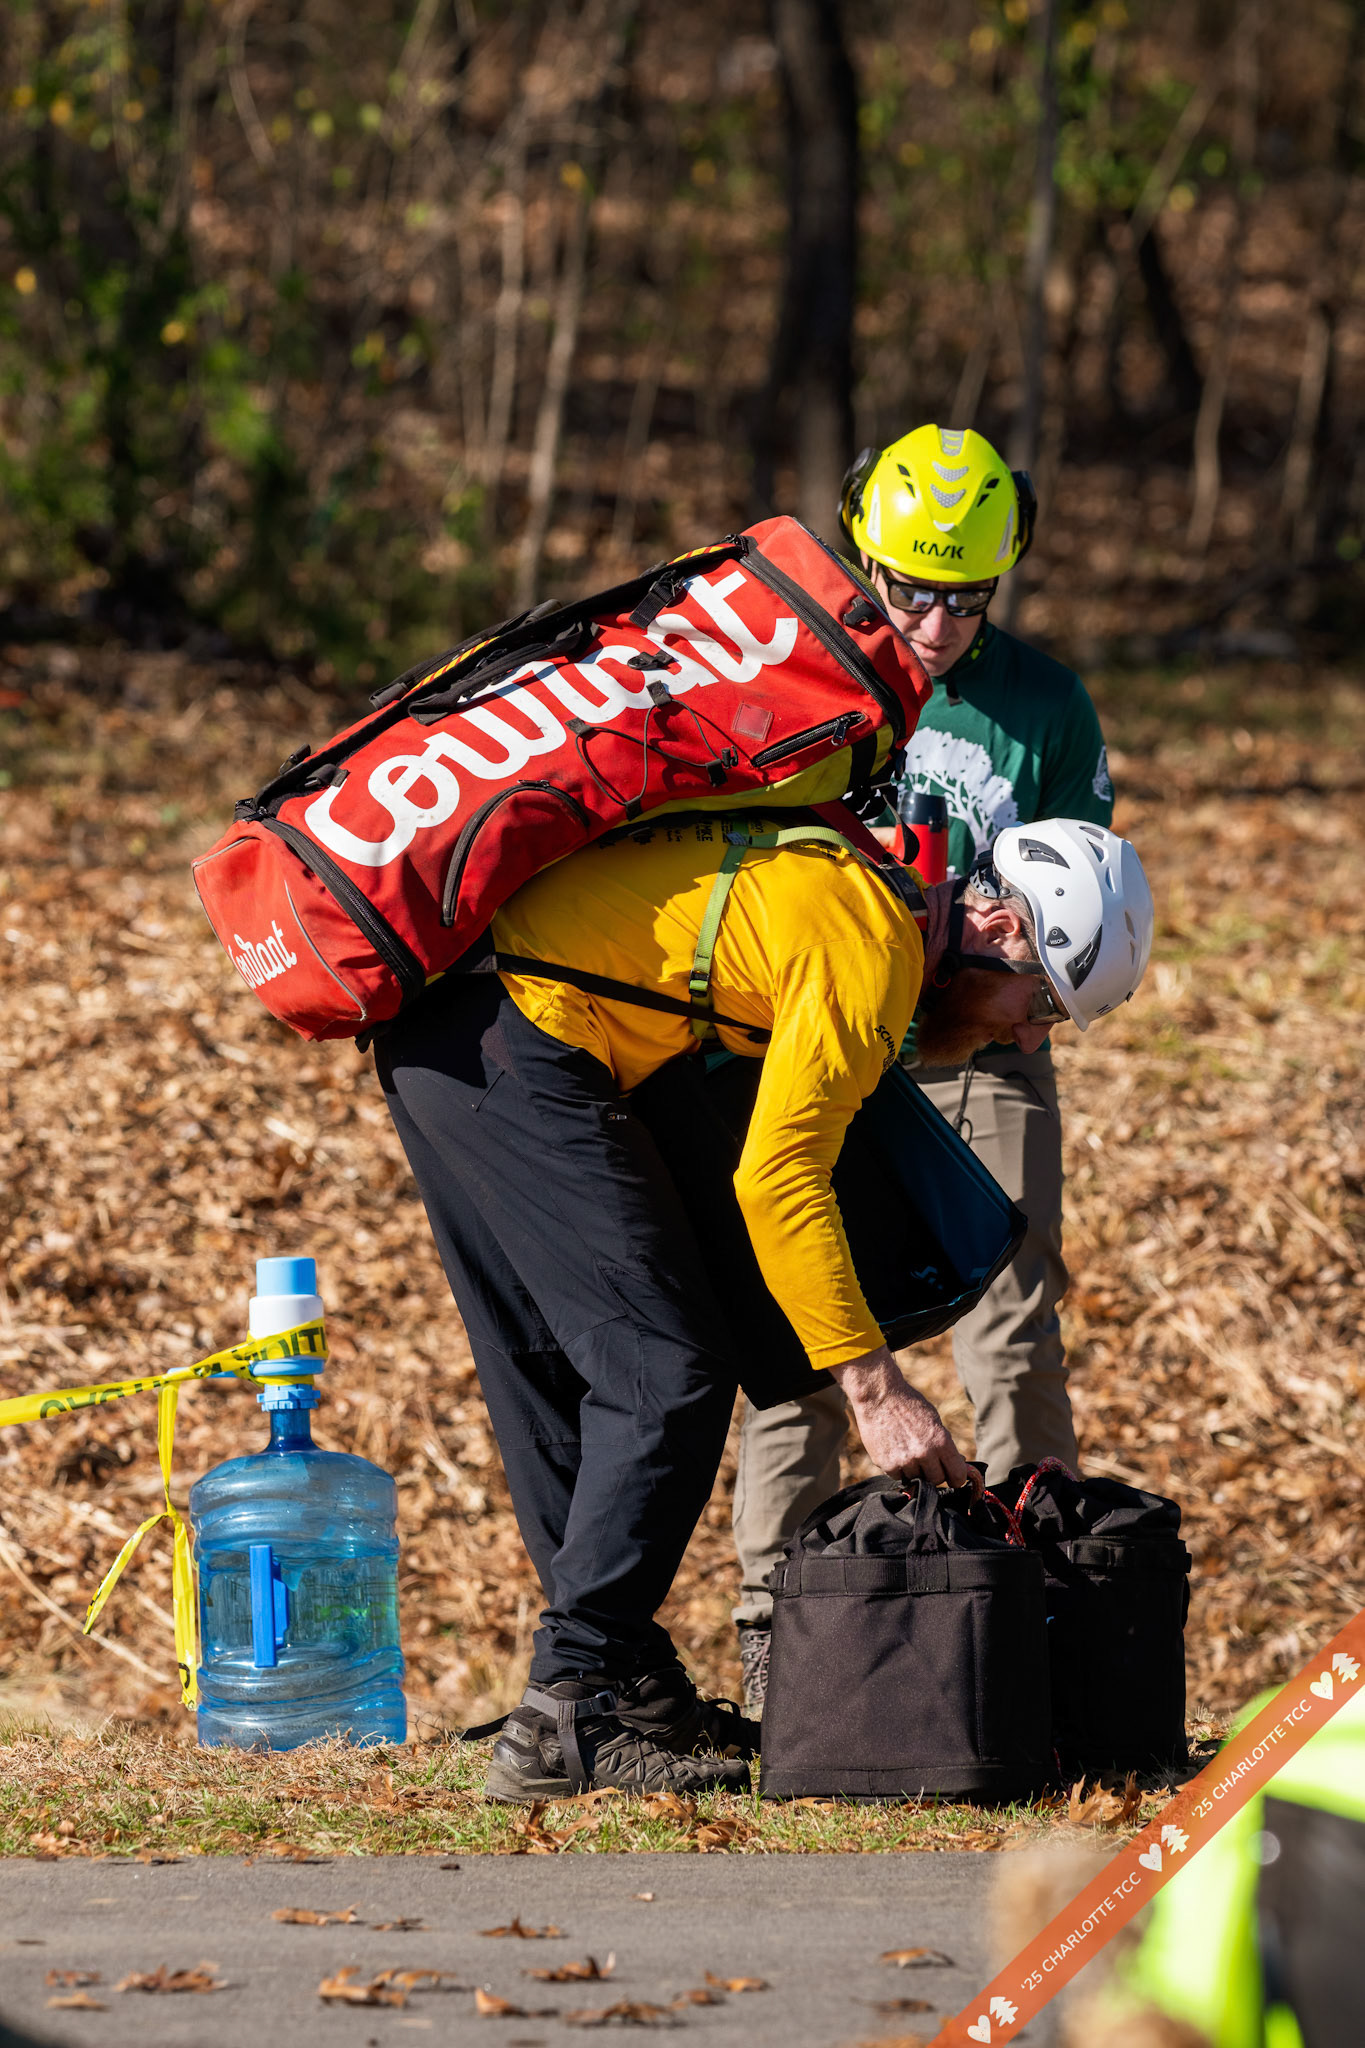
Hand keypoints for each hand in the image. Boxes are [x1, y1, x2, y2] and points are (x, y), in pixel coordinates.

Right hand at [830, 1345, 980, 1494]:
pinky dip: (898, 1468)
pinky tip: (894, 1450)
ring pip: (916, 1479)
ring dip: (914, 1469)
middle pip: (936, 1480)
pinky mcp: (886, 1464)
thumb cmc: (908, 1404)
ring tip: (906, 1449)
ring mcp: (904, 1460)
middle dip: (934, 1472)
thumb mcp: (934, 1420)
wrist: (877, 1395)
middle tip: (926, 1459)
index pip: (957, 1475)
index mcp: (941, 1441)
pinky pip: (898, 1476)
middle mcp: (924, 1453)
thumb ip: (944, 1445)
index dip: (957, 1478)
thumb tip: (958, 1462)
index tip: (953, 1478)